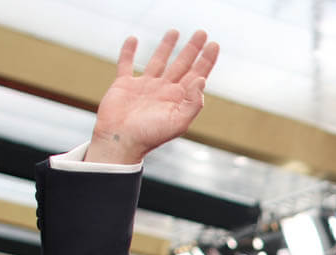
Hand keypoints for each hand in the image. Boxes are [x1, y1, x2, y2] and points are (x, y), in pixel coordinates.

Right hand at [86, 30, 219, 163]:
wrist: (121, 141)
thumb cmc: (150, 135)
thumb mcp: (178, 122)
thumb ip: (193, 102)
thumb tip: (202, 79)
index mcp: (178, 99)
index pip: (196, 75)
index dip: (206, 60)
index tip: (214, 45)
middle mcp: (164, 90)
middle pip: (182, 64)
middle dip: (192, 49)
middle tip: (202, 32)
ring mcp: (145, 86)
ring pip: (158, 61)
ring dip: (166, 46)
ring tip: (175, 31)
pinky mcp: (124, 85)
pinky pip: (126, 64)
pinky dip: (128, 51)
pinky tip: (133, 39)